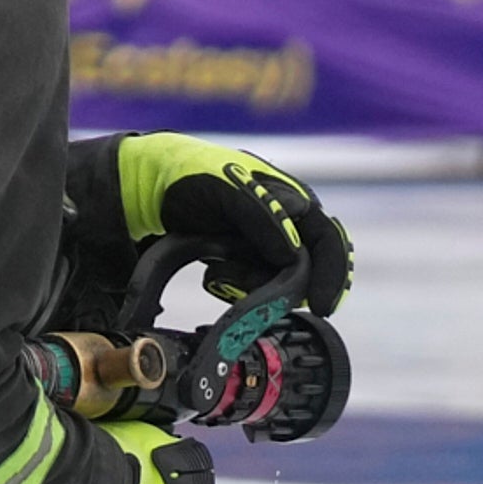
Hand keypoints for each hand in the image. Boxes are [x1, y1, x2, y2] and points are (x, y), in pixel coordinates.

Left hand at [80, 134, 348, 308]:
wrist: (150, 188)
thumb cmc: (191, 176)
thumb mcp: (226, 188)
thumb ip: (263, 216)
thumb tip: (295, 254)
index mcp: (292, 198)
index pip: (328, 240)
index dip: (332, 273)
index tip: (321, 306)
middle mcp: (286, 223)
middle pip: (305, 270)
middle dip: (275, 284)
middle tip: (237, 281)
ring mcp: (264, 244)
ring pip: (277, 283)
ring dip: (248, 284)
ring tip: (215, 271)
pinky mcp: (242, 261)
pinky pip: (253, 287)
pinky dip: (234, 286)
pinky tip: (213, 274)